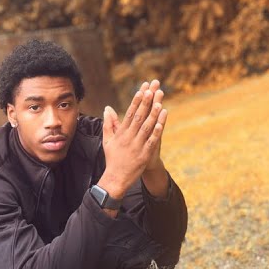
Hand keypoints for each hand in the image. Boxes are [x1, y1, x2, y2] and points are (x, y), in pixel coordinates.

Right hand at [98, 79, 167, 198]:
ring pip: (146, 127)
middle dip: (145, 103)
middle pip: (139, 117)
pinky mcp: (144, 155)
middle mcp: (129, 138)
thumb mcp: (108, 140)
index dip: (136, 101)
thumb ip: (109, 123)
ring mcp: (137, 146)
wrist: (116, 178)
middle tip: (152, 89)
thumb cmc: (112, 158)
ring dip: (153, 115)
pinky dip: (156, 132)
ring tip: (159, 102)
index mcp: (121, 133)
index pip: (130, 114)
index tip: (141, 90)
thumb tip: (107, 108)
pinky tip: (161, 123)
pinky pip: (151, 141)